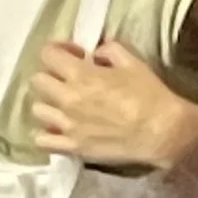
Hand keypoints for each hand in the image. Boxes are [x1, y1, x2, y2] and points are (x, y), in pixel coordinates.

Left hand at [27, 34, 187, 169]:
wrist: (160, 132)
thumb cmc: (149, 94)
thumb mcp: (132, 62)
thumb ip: (108, 51)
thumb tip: (94, 54)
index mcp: (81, 75)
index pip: (48, 55)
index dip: (58, 50)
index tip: (74, 55)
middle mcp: (67, 99)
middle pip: (37, 81)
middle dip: (51, 75)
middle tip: (68, 79)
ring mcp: (67, 125)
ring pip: (37, 109)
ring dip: (48, 104)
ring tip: (64, 105)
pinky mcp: (71, 147)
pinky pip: (42, 140)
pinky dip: (46, 133)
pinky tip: (59, 129)